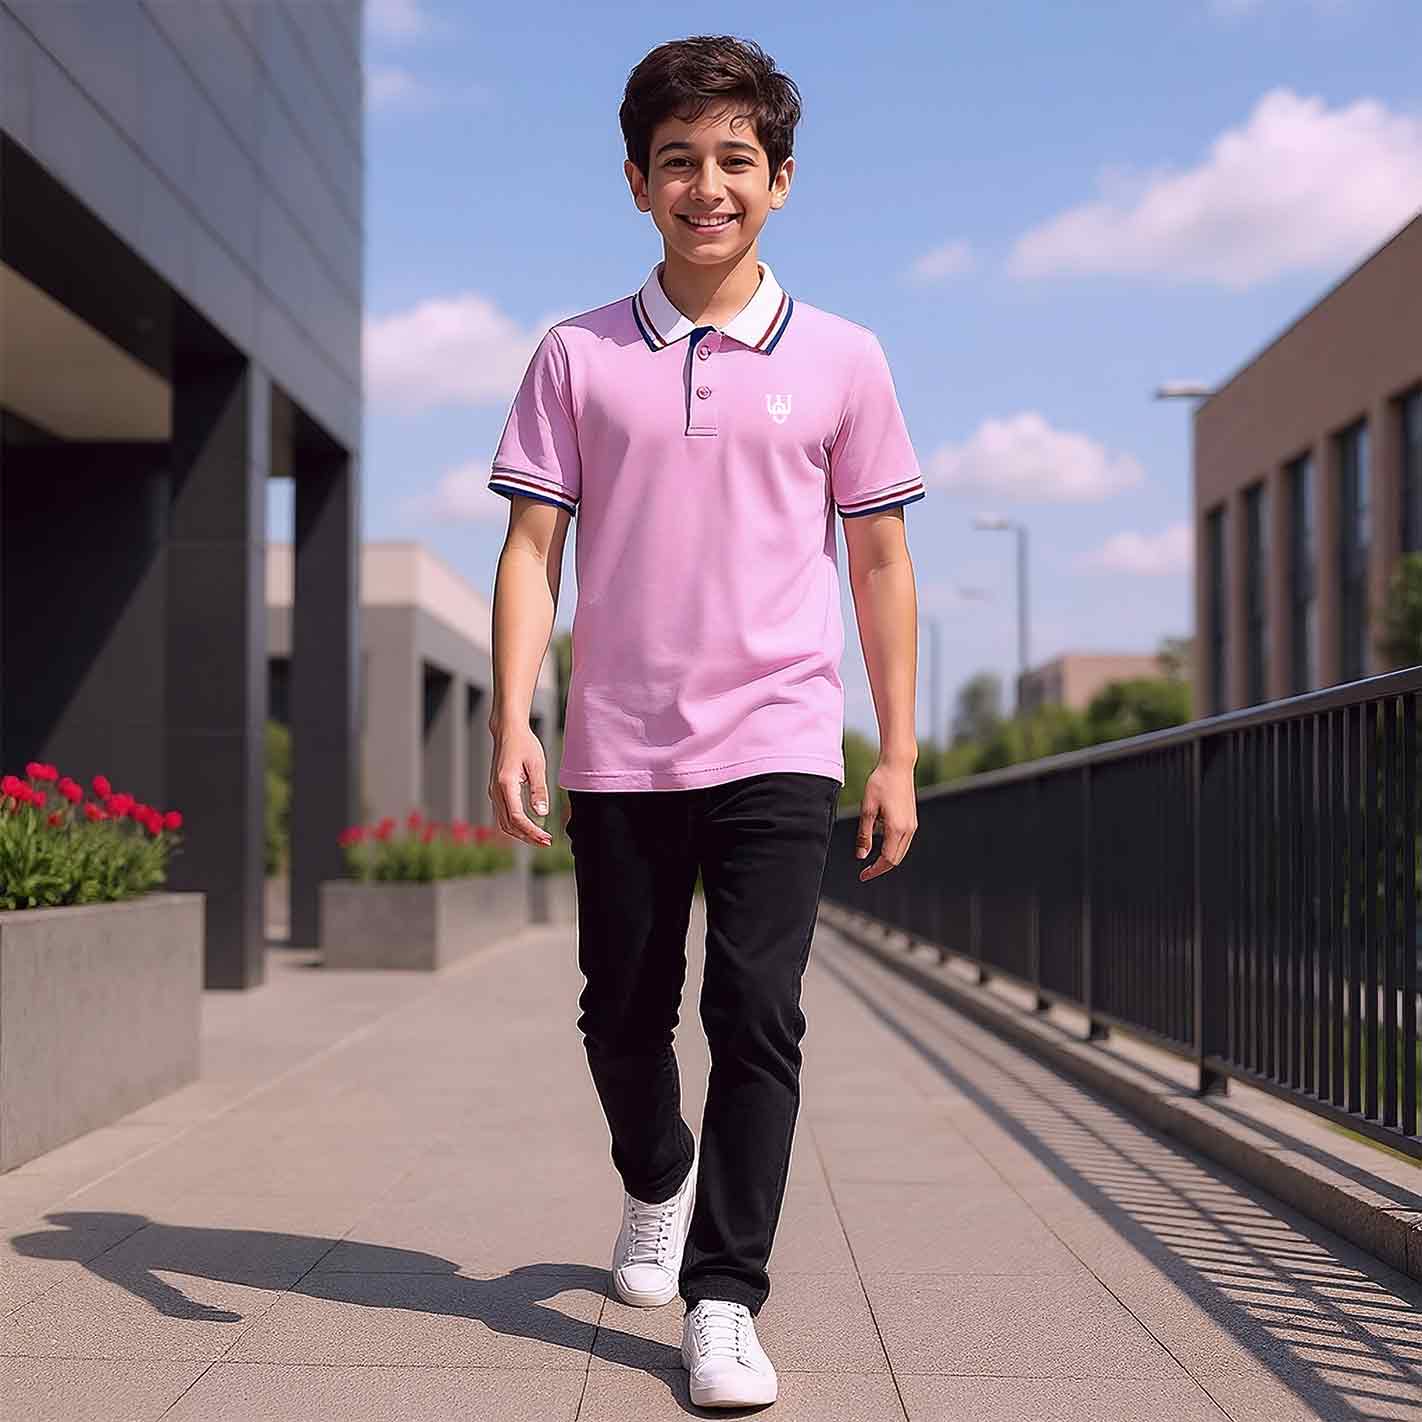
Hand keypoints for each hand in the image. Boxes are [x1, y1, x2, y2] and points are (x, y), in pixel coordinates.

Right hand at [489, 724, 552, 846]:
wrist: (508, 731)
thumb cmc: (524, 744)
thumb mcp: (537, 765)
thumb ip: (539, 790)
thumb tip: (541, 813)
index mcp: (505, 785)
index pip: (517, 817)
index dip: (532, 831)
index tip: (547, 838)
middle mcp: (496, 791)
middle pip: (509, 825)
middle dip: (527, 837)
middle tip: (546, 842)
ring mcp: (494, 792)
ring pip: (504, 822)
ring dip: (521, 833)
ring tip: (539, 838)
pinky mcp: (496, 792)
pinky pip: (504, 815)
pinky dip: (516, 825)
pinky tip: (530, 827)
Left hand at [855, 759, 917, 880]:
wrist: (898, 766)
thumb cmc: (880, 783)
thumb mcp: (867, 809)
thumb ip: (864, 834)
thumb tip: (861, 856)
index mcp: (896, 828)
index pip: (887, 860)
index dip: (874, 870)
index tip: (862, 876)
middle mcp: (908, 829)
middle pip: (896, 859)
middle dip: (881, 868)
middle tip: (865, 872)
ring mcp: (912, 825)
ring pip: (901, 851)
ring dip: (887, 858)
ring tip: (871, 860)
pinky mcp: (912, 819)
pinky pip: (903, 841)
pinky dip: (892, 848)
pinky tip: (880, 843)